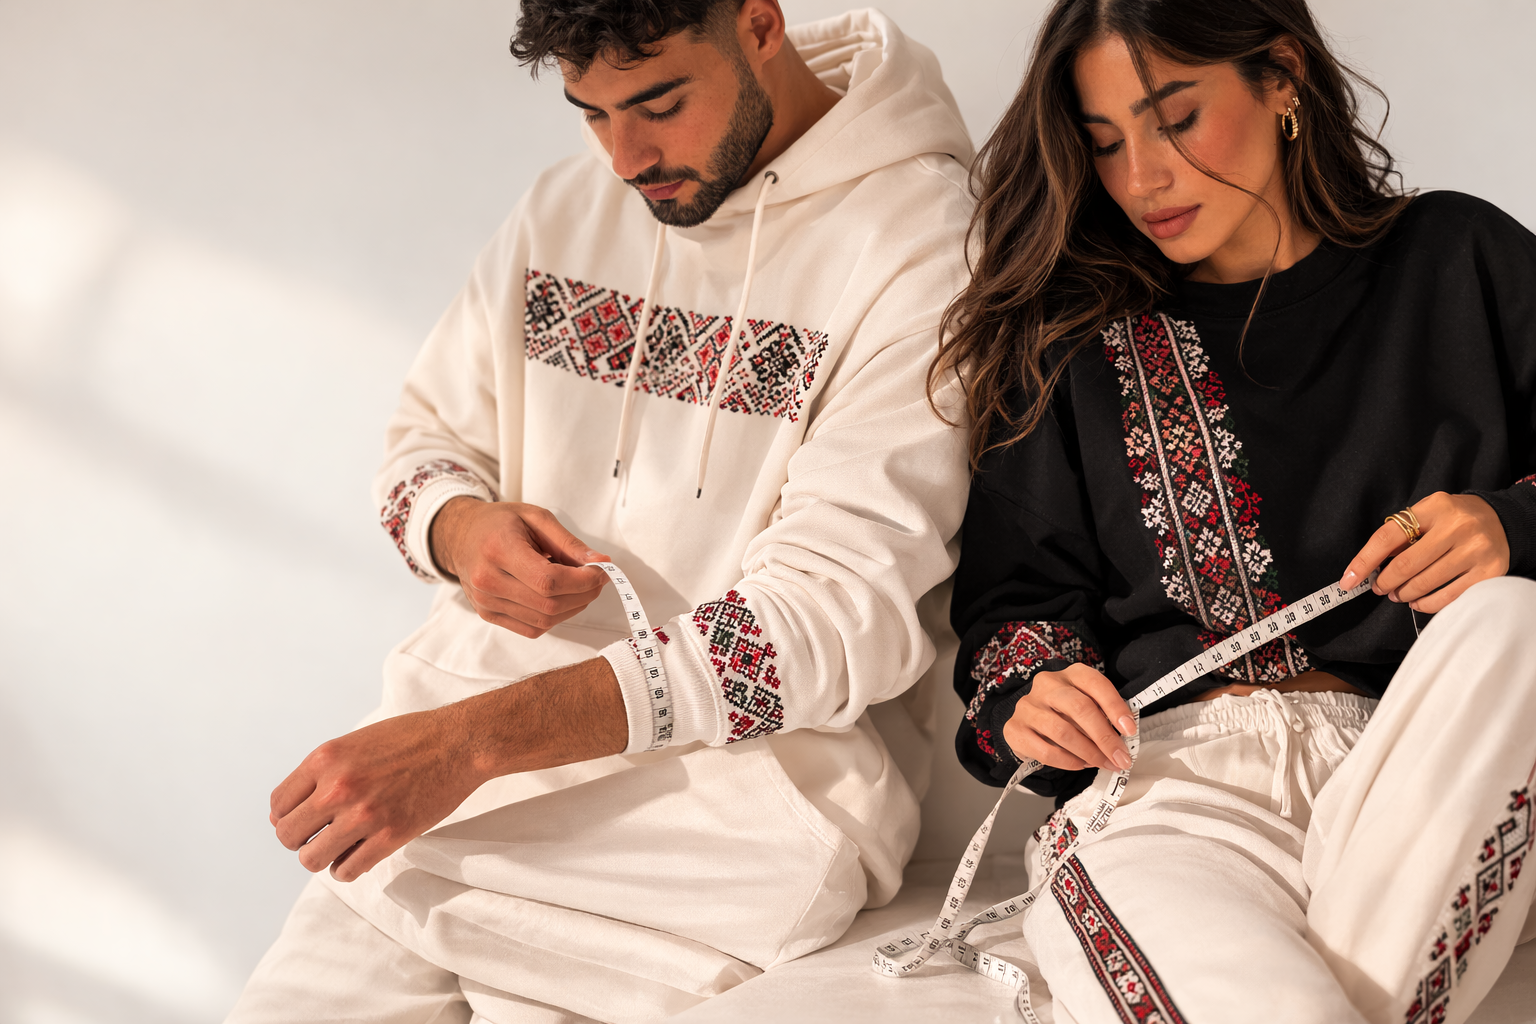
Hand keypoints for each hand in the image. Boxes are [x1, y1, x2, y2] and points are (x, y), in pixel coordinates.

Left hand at [270, 658, 626, 880]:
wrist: (460, 743)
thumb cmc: (410, 738)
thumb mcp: (355, 742)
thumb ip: (322, 772)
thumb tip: (286, 811)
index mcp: (325, 759)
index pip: (278, 805)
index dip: (287, 816)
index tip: (305, 819)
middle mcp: (338, 788)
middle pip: (288, 836)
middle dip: (301, 839)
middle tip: (321, 834)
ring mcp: (363, 815)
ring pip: (311, 860)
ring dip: (322, 857)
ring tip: (340, 847)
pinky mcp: (390, 836)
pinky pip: (347, 870)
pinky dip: (347, 869)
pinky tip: (359, 855)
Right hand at [431, 497, 610, 636]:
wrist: (460, 535)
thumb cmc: (499, 523)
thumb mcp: (536, 518)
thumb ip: (569, 543)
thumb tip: (601, 563)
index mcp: (498, 550)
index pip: (548, 581)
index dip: (583, 581)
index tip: (602, 571)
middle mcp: (487, 581)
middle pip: (549, 604)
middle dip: (583, 595)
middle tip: (597, 578)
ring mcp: (485, 602)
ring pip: (543, 621)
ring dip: (572, 608)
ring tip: (579, 587)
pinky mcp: (488, 615)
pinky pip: (532, 628)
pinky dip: (554, 618)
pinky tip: (559, 598)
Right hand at [1001, 663, 1135, 771]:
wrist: (1029, 722)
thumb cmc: (1066, 714)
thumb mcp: (1086, 705)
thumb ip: (1102, 715)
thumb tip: (1122, 740)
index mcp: (1070, 674)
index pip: (1095, 684)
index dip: (1115, 707)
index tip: (1130, 731)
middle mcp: (1046, 684)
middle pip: (1079, 708)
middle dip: (1104, 737)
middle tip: (1120, 758)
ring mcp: (1027, 706)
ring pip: (1062, 731)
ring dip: (1088, 752)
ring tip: (1102, 764)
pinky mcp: (1014, 729)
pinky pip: (1045, 750)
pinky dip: (1067, 761)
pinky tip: (1080, 764)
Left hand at [1338, 492, 1508, 613]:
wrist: (1503, 521)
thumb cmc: (1454, 519)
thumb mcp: (1427, 514)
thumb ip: (1401, 534)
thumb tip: (1370, 565)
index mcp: (1435, 508)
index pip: (1388, 537)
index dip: (1364, 561)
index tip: (1348, 579)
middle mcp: (1457, 527)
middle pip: (1406, 564)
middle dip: (1385, 582)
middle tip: (1380, 588)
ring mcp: (1475, 550)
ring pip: (1426, 582)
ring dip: (1404, 594)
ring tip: (1398, 594)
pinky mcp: (1490, 572)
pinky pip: (1449, 596)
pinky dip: (1426, 603)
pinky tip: (1418, 601)